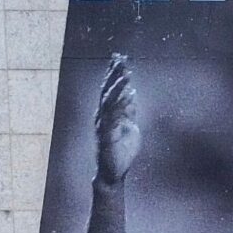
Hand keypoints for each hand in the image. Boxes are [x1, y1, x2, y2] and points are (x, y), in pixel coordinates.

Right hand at [95, 55, 139, 185]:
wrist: (114, 174)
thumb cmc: (121, 152)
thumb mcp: (129, 127)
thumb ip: (128, 112)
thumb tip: (131, 95)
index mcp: (106, 114)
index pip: (108, 90)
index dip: (112, 74)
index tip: (119, 58)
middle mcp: (101, 117)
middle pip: (106, 92)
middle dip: (113, 75)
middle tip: (121, 60)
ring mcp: (102, 126)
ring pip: (109, 102)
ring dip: (118, 87)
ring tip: (126, 74)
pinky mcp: (106, 137)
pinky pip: (114, 118)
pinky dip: (122, 106)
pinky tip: (130, 96)